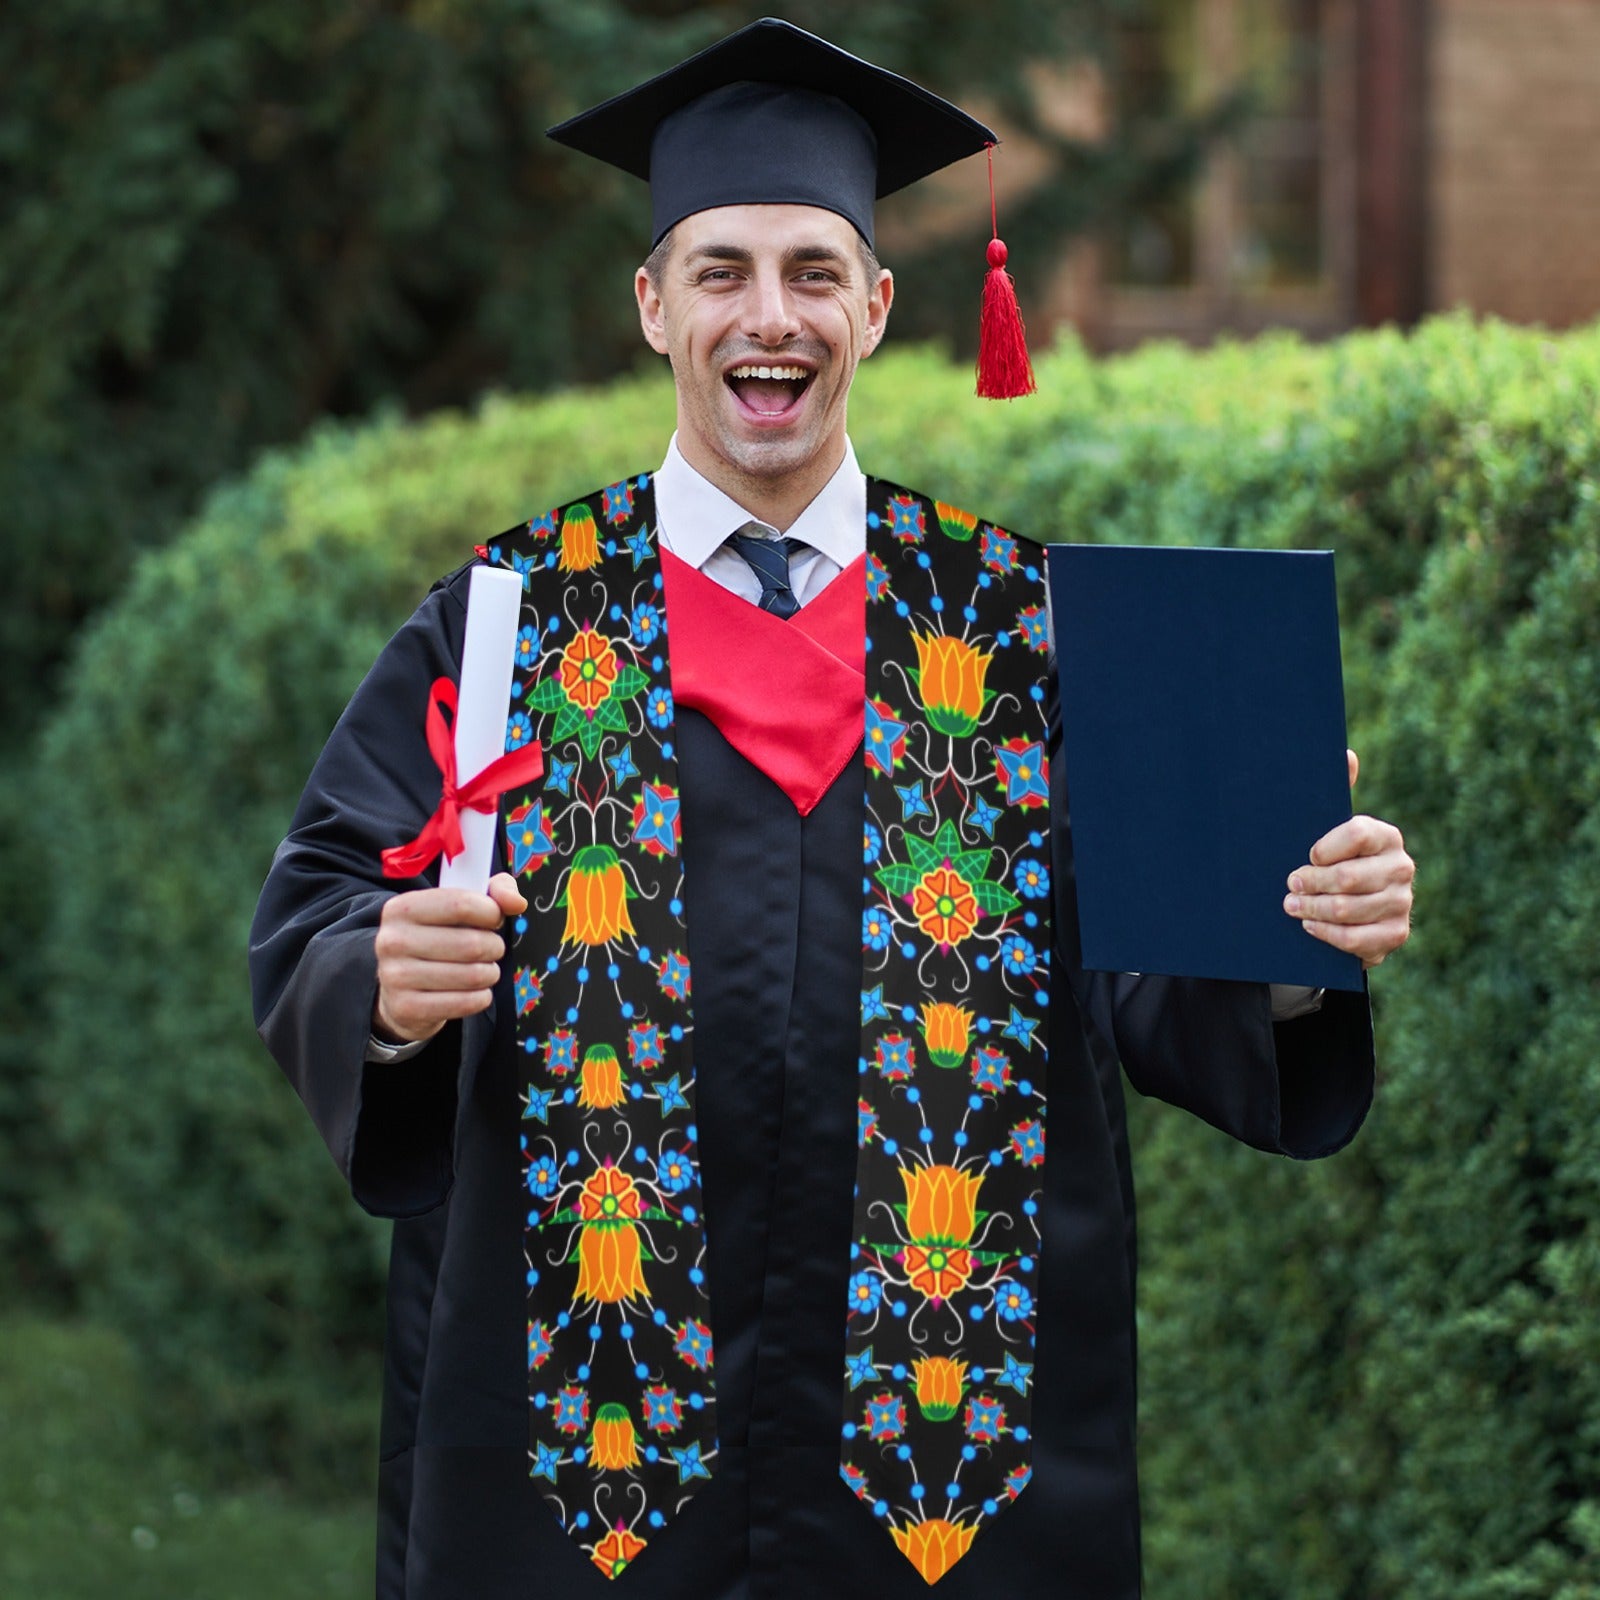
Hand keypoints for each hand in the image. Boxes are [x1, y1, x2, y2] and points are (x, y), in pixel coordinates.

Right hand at [372, 872, 528, 1043]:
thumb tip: (517, 903)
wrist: (400, 989)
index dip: (491, 913)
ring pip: (472, 975)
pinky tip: (474, 992)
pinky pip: (465, 1003)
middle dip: (494, 947)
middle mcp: (392, 940)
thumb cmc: (438, 939)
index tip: (494, 919)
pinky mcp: (406, 1008)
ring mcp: (395, 977)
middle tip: (491, 949)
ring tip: (483, 970)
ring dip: (490, 973)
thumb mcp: (460, 905)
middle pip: (471, 943)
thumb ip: (494, 892)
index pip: (461, 904)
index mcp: (402, 908)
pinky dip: (481, 997)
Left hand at [1283, 750, 1413, 967]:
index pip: (1356, 833)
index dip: (1325, 847)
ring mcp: (1402, 903)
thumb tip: (1346, 754)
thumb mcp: (1329, 828)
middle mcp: (1401, 867)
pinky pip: (1356, 939)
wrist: (1350, 909)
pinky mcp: (1395, 934)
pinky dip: (1327, 934)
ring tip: (1291, 906)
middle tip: (1289, 884)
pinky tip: (1310, 926)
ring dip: (1312, 909)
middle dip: (1310, 883)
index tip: (1306, 855)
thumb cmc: (1332, 860)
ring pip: (1348, 909)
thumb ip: (1336, 792)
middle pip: (1348, 877)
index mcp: (1386, 836)